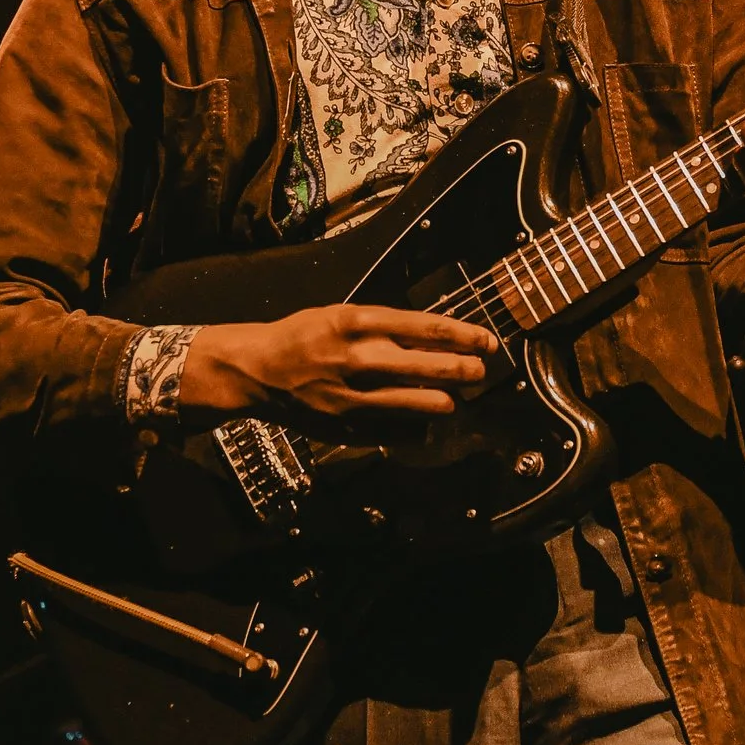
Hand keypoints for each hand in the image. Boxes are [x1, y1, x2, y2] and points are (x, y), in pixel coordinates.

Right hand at [178, 304, 498, 440]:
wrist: (259, 370)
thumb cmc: (304, 336)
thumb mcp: (343, 315)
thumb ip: (386, 327)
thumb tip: (434, 337)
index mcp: (359, 322)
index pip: (425, 327)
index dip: (463, 335)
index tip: (486, 340)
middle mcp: (359, 357)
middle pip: (428, 365)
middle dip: (463, 369)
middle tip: (479, 370)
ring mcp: (354, 394)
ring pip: (416, 402)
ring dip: (443, 400)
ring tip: (454, 399)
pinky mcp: (347, 424)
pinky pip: (393, 429)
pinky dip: (412, 425)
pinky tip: (421, 421)